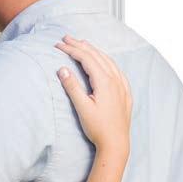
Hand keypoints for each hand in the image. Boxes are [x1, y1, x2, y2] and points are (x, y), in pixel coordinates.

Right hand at [55, 36, 131, 156]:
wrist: (116, 143)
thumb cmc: (98, 127)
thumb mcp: (82, 107)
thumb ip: (72, 87)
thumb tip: (62, 69)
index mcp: (105, 82)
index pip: (86, 59)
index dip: (71, 50)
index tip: (58, 45)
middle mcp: (115, 80)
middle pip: (97, 56)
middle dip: (81, 45)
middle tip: (66, 38)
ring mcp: (122, 86)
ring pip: (107, 60)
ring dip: (93, 50)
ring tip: (82, 44)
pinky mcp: (125, 92)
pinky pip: (116, 69)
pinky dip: (106, 60)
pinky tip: (103, 61)